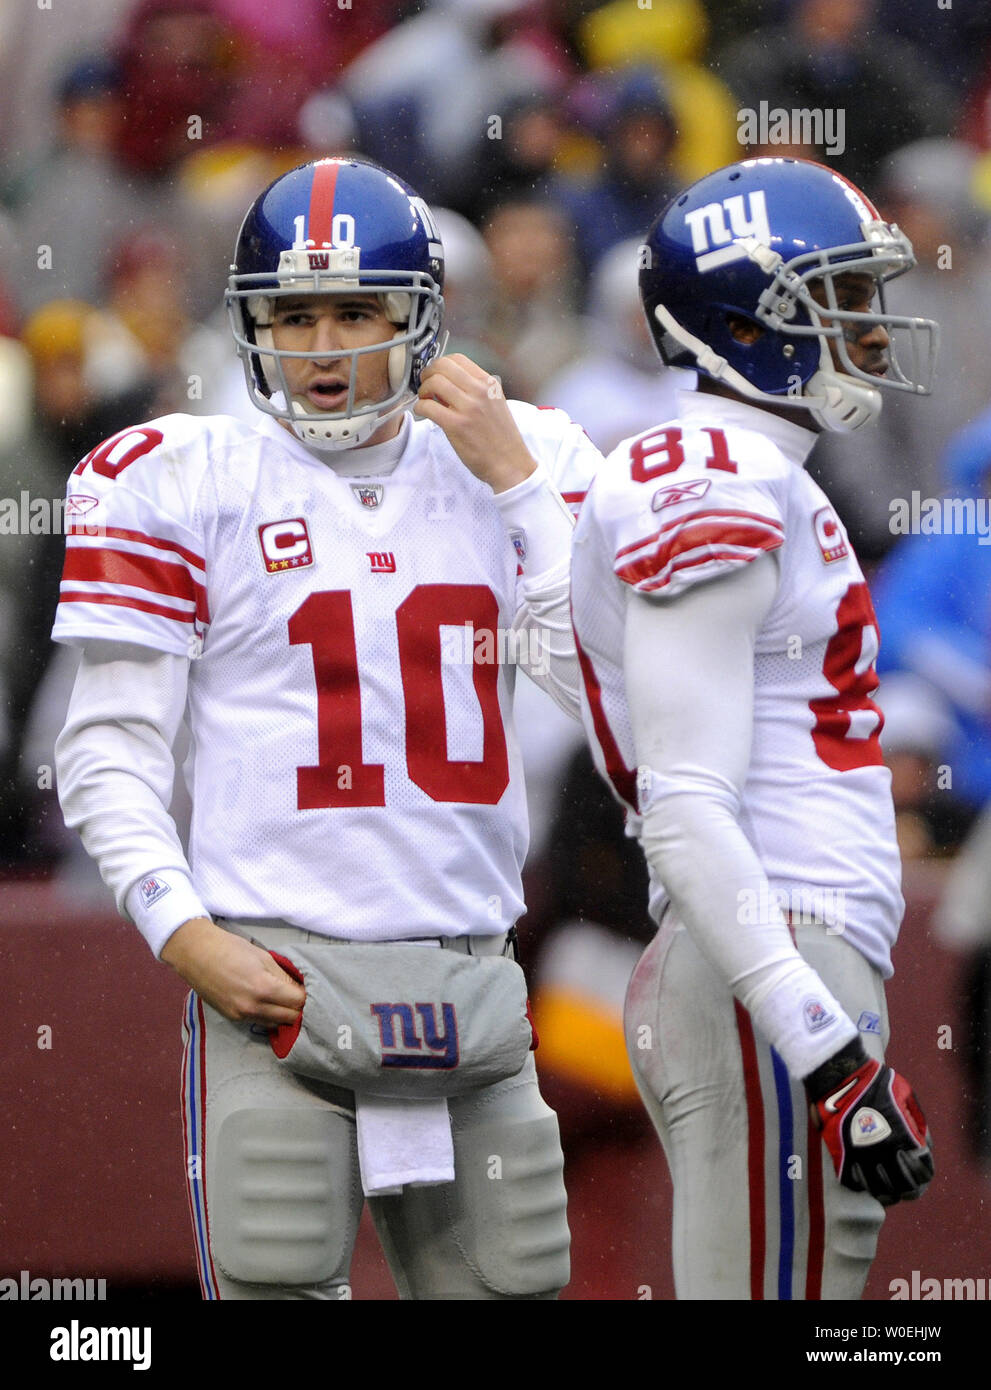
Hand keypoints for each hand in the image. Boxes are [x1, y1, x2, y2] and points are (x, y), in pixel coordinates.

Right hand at [161, 916, 305, 1025]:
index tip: (306, 988)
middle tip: (298, 995)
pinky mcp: (232, 1018)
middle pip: (289, 1018)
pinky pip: (258, 1022)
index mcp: (264, 988)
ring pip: (275, 1024)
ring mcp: (241, 1015)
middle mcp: (253, 1007)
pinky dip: (268, 1016)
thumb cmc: (230, 949)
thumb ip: (283, 976)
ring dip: (283, 1015)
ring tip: (284, 1000)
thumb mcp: (263, 957)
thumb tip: (300, 989)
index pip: (298, 1002)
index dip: (306, 995)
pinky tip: (268, 1004)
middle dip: (298, 1008)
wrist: (196, 954)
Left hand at [415, 353, 536, 492]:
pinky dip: (420, 407)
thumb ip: (474, 390)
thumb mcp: (494, 404)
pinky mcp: (456, 425)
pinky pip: (428, 406)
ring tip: (426, 401)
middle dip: (428, 374)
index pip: (457, 359)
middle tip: (426, 386)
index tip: (436, 375)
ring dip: (423, 390)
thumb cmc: (501, 438)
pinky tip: (424, 413)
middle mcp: (479, 391)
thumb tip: (445, 383)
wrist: (510, 463)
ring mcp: (468, 407)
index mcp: (489, 383)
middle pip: (442, 366)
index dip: (440, 365)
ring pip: (434, 382)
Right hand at [808, 1056, 932, 1205]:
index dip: (924, 1179)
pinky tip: (867, 1182)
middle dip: (909, 1190)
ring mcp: (863, 1157)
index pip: (923, 1175)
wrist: (841, 1077)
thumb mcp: (906, 1095)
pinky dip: (863, 1186)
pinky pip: (855, 1183)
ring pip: (880, 1192)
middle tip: (905, 1187)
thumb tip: (925, 1144)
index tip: (920, 1177)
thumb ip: (918, 1121)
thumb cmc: (876, 1083)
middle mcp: (886, 1153)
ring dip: (887, 1193)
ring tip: (887, 1189)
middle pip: (905, 1189)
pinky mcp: (842, 1157)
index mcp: (905, 1139)